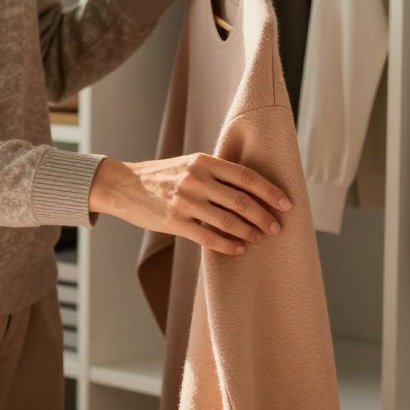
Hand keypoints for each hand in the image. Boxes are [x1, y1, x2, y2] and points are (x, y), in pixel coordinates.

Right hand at [88, 153, 292, 255]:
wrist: (123, 186)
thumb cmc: (160, 176)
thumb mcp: (188, 164)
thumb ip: (214, 172)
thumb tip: (250, 188)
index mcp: (203, 161)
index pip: (246, 176)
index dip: (270, 191)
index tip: (286, 204)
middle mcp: (196, 179)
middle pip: (241, 200)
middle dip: (263, 216)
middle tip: (276, 227)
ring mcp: (185, 201)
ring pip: (228, 221)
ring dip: (249, 232)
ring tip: (259, 238)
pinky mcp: (174, 221)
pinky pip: (208, 237)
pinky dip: (228, 245)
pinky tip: (238, 249)